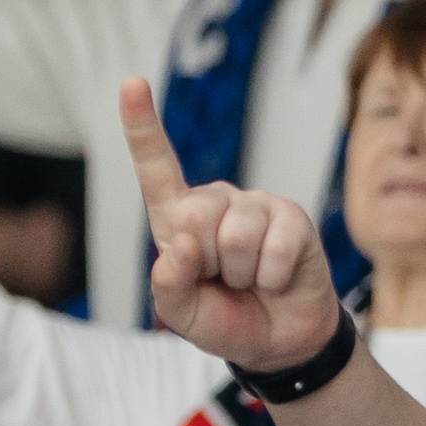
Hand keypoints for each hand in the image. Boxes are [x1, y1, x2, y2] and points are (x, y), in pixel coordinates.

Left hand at [121, 79, 341, 367]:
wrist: (280, 340)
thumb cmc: (227, 318)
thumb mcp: (183, 316)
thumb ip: (168, 288)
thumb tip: (179, 247)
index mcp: (178, 220)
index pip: (156, 169)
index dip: (142, 126)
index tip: (132, 84)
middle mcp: (216, 202)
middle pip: (194, 217)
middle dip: (206, 263)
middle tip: (224, 280)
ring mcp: (256, 205)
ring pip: (236, 237)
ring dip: (243, 274)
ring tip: (252, 280)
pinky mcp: (293, 217)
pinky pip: (275, 249)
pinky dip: (272, 278)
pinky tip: (277, 279)